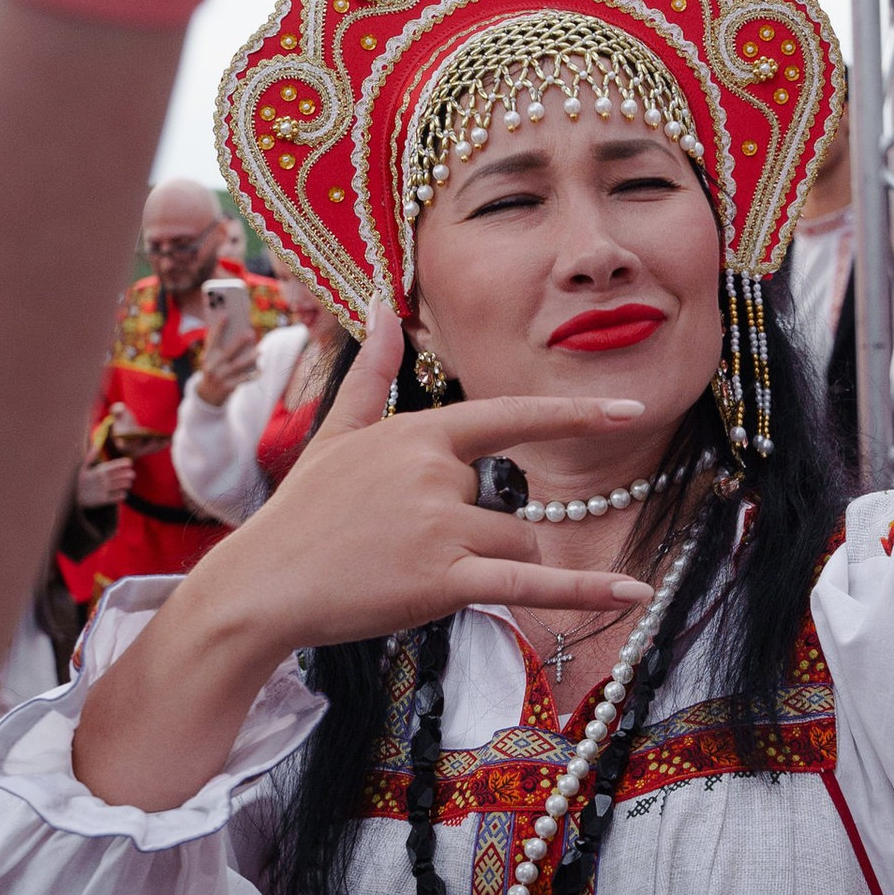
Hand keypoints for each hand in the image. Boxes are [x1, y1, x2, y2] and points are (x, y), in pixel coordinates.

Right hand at [73, 294, 665, 811]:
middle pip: (512, 508)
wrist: (260, 586)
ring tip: (417, 578)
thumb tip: (383, 303)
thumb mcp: (334, 435)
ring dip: (490, 571)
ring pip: (517, 547)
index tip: (628, 409)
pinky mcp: (441, 581)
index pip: (509, 417)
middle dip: (486, 539)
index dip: (573, 414)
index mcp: (417, 435)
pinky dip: (583, 591)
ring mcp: (439, 527)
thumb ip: (373, 375)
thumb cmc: (300, 515)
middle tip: (414, 554)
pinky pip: (528, 586)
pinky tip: (633, 591)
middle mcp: (434, 473)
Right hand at [76, 454, 133, 512]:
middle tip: (132, 475)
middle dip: (130, 474)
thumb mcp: (82, 468)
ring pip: (123, 485)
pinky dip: (123, 494)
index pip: (117, 465)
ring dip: (127, 484)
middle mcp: (103, 480)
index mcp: (99, 471)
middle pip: (123, 476)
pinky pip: (119, 496)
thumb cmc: (81, 482)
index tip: (130, 463)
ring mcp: (104, 490)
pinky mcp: (104, 500)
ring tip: (128, 483)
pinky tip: (122, 492)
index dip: (125, 463)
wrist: (74, 500)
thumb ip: (90, 457)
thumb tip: (96, 445)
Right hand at [192, 310, 262, 407]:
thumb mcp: (212, 358)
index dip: (218, 327)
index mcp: (207, 356)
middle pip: (227, 352)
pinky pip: (243, 379)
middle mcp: (212, 366)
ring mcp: (220, 377)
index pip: (212, 339)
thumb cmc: (214, 369)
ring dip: (250, 358)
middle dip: (239, 342)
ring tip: (259, 351)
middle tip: (250, 333)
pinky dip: (253, 375)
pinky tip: (261, 369)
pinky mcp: (228, 387)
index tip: (226, 314)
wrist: (206, 395)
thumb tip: (241, 332)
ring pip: (237, 366)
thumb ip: (222, 346)